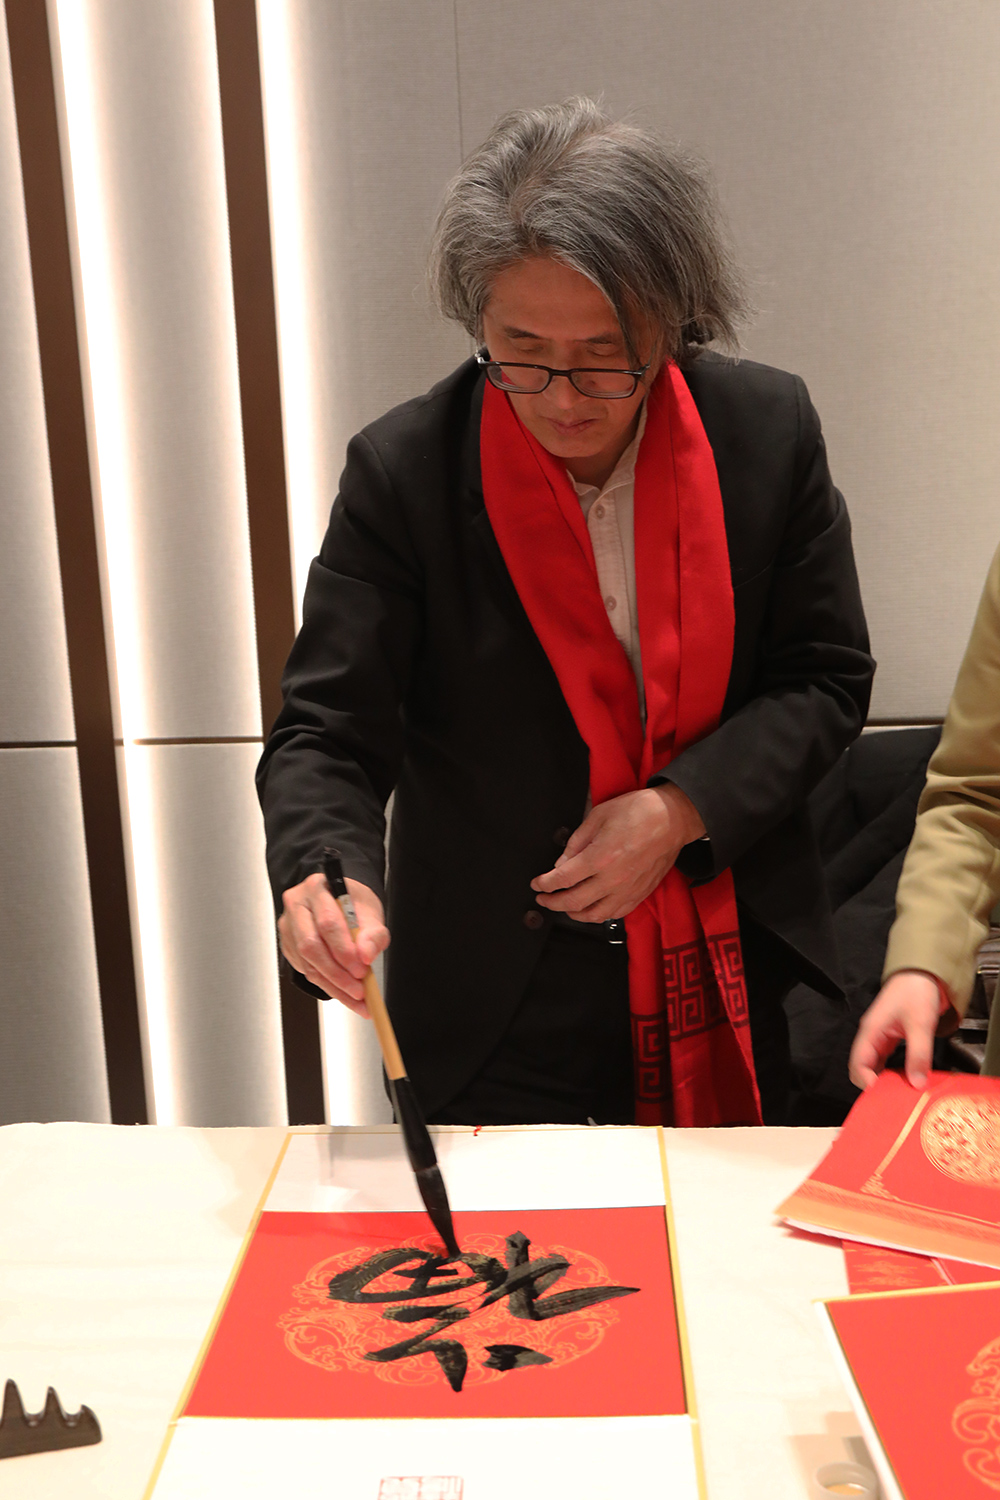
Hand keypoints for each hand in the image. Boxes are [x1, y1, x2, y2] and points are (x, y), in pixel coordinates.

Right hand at [278, 874, 388, 1016]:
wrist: (342, 901)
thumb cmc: (353, 902)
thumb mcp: (370, 911)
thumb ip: (373, 933)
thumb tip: (366, 955)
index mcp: (318, 889)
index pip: (327, 923)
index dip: (344, 950)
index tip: (361, 968)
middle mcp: (297, 905)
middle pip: (310, 945)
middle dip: (337, 973)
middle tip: (358, 988)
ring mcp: (289, 926)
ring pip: (306, 962)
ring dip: (332, 984)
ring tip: (355, 995)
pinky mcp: (288, 944)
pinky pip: (304, 969)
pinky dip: (325, 984)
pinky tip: (342, 990)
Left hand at [530, 784, 705, 921]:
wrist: (673, 817)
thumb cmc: (639, 812)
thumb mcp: (599, 816)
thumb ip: (577, 842)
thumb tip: (562, 862)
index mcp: (600, 857)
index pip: (562, 879)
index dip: (544, 883)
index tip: (537, 883)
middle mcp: (613, 879)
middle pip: (573, 902)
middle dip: (552, 902)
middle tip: (544, 898)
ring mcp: (627, 890)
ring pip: (593, 915)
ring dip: (573, 914)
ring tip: (564, 907)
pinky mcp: (640, 894)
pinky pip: (614, 914)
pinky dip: (598, 916)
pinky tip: (590, 909)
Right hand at [848, 970, 952, 1091]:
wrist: (923, 973)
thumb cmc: (916, 991)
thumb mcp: (920, 1024)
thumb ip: (918, 1055)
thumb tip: (917, 1083)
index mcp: (870, 1031)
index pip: (858, 1064)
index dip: (867, 1083)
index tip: (882, 1098)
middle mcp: (872, 1037)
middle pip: (863, 1068)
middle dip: (875, 1086)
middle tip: (894, 1100)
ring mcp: (881, 1038)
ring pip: (876, 1066)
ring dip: (886, 1081)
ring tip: (901, 1094)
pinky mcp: (891, 1039)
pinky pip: (887, 1061)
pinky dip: (894, 1072)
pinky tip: (907, 1080)